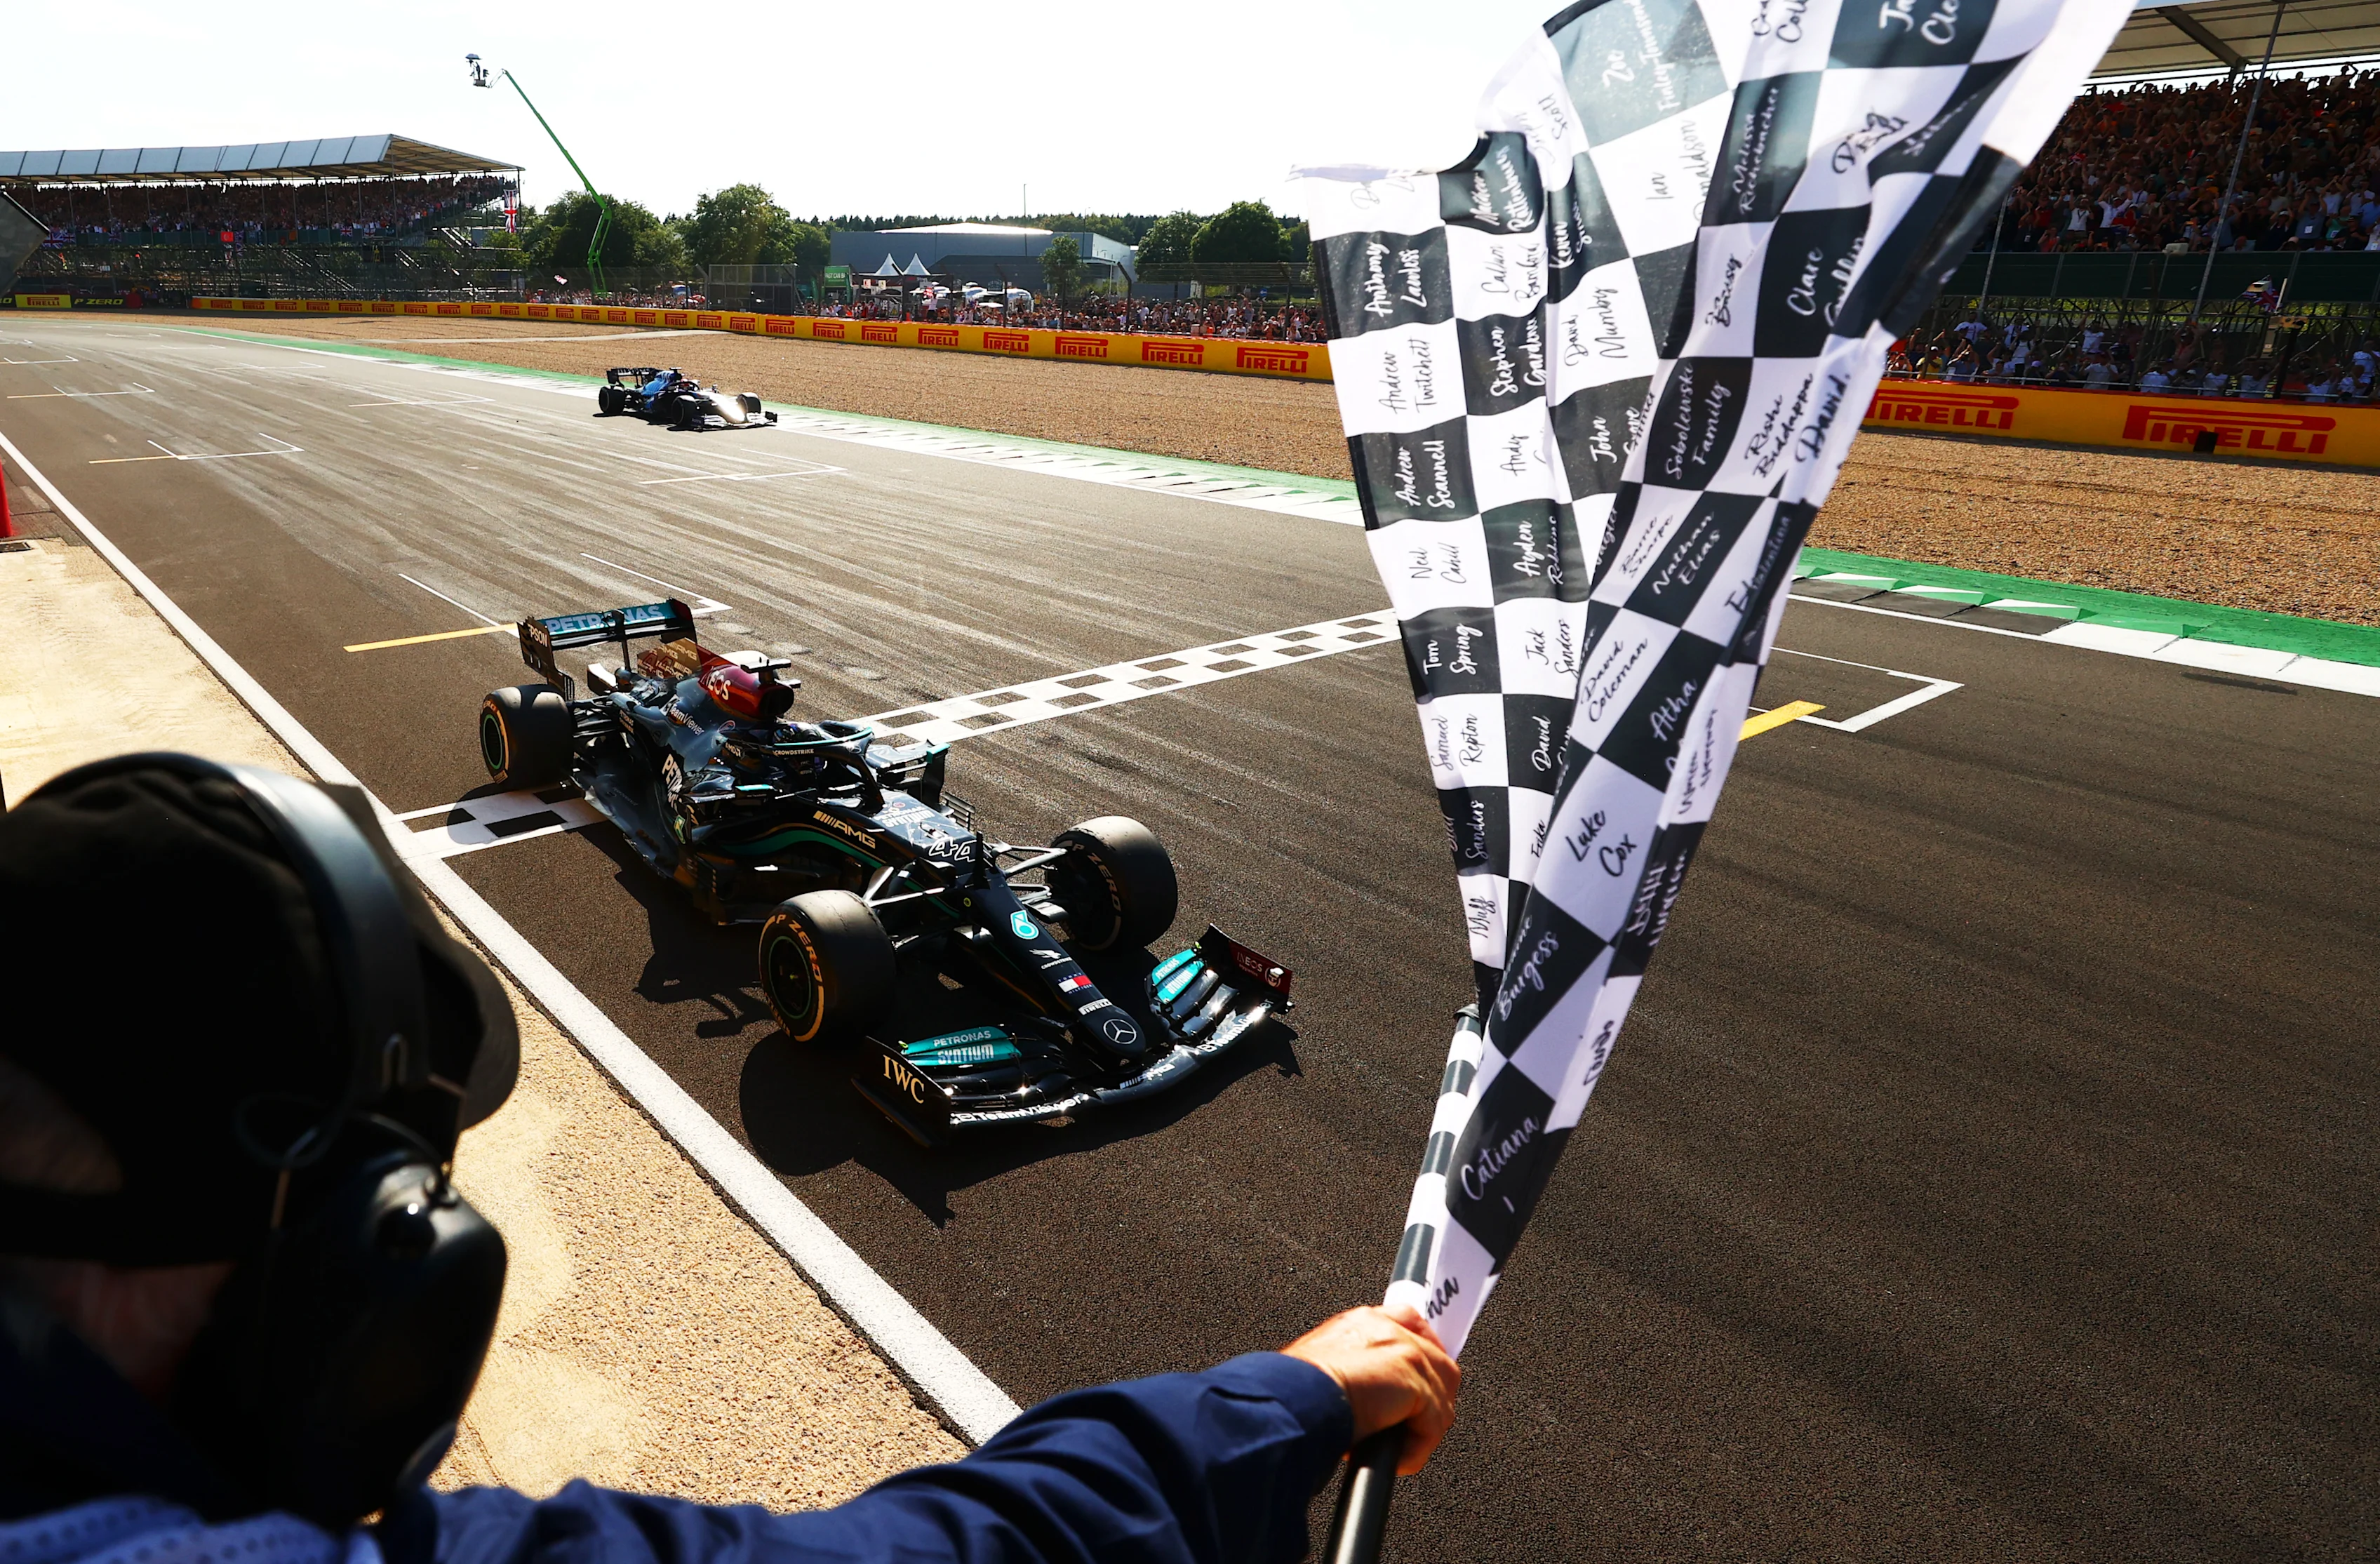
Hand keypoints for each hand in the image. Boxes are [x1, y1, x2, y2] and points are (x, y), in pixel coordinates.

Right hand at [1281, 1304, 1460, 1474]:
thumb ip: (1349, 1376)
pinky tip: (1396, 1460)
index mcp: (1361, 1323)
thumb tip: (1366, 1407)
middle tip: (1410, 1431)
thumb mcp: (1319, 1377)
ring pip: (1441, 1395)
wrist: (1290, 1399)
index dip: (1422, 1357)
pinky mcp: (1413, 1375)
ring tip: (1399, 1451)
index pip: (1409, 1324)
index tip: (1419, 1389)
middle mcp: (1385, 1327)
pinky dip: (1418, 1448)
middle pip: (1438, 1361)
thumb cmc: (1291, 1395)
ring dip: (1423, 1430)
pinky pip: (1433, 1422)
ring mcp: (1403, 1348)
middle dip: (1431, 1400)